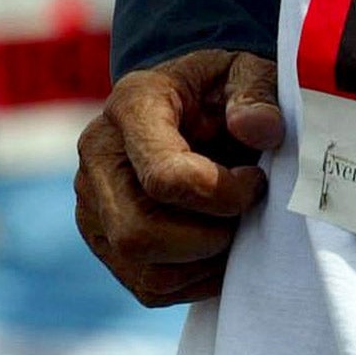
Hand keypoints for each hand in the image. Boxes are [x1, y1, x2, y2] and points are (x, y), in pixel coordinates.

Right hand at [75, 49, 282, 305]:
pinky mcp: (102, 239)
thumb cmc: (219, 86)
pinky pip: (147, 286)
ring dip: (205, 261)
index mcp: (133, 105)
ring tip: (237, 226)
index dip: (219, 192)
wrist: (188, 99)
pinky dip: (195, 279)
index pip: (162, 175)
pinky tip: (221, 246)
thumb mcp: (245, 68)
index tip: (255, 180)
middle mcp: (99, 156)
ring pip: (143, 269)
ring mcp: (92, 204)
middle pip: (140, 232)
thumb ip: (256, 92)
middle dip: (208, 236)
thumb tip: (263, 130)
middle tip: (247, 211)